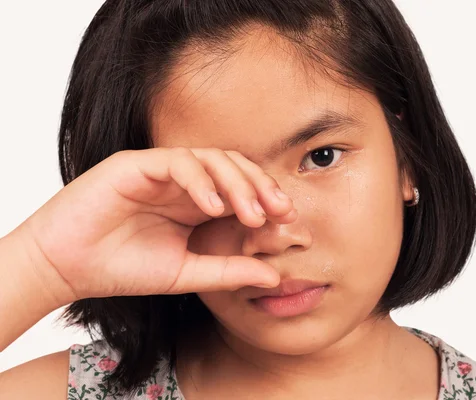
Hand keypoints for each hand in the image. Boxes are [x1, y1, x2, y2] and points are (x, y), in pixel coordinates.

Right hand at [14, 147, 295, 304]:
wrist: (69, 268)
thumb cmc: (124, 268)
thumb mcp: (187, 273)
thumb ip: (229, 271)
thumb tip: (275, 277)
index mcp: (197, 203)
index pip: (242, 191)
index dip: (268, 200)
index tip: (289, 222)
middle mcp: (185, 183)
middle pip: (234, 168)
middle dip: (262, 187)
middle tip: (282, 212)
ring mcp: (162, 171)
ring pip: (212, 159)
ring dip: (237, 183)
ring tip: (252, 213)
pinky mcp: (137, 164)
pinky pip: (178, 162)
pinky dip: (200, 181)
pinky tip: (213, 207)